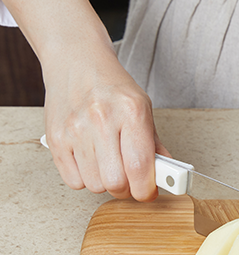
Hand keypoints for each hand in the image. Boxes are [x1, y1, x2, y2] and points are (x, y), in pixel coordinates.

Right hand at [2, 0, 169, 200]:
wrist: (77, 62)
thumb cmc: (113, 87)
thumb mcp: (143, 108)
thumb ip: (154, 144)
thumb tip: (166, 176)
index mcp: (131, 112)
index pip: (140, 167)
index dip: (146, 189)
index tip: (149, 192)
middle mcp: (101, 119)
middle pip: (116, 182)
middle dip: (127, 189)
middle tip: (130, 179)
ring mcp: (75, 130)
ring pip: (95, 185)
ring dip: (105, 183)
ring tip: (109, 164)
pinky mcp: (55, 139)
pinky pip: (73, 181)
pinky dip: (85, 179)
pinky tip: (91, 162)